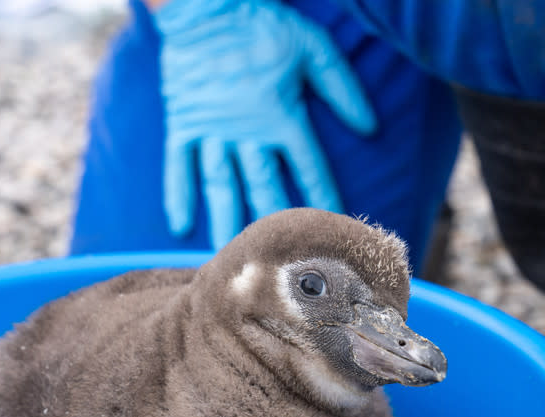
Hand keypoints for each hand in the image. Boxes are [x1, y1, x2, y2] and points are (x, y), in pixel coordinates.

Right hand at [153, 0, 376, 248]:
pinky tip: (181, 226)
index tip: (330, 224)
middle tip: (277, 259)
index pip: (307, 165)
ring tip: (227, 255)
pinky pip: (180, 167)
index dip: (321, 194)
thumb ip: (341, 88)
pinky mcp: (184, 125)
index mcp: (280, 114)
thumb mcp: (312, 47)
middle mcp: (246, 132)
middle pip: (262, 186)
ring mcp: (211, 131)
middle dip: (272, 222)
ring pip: (221, 185)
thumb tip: (369, 128)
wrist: (206, 3)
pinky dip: (179, 196)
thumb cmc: (262, 22)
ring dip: (225, 221)